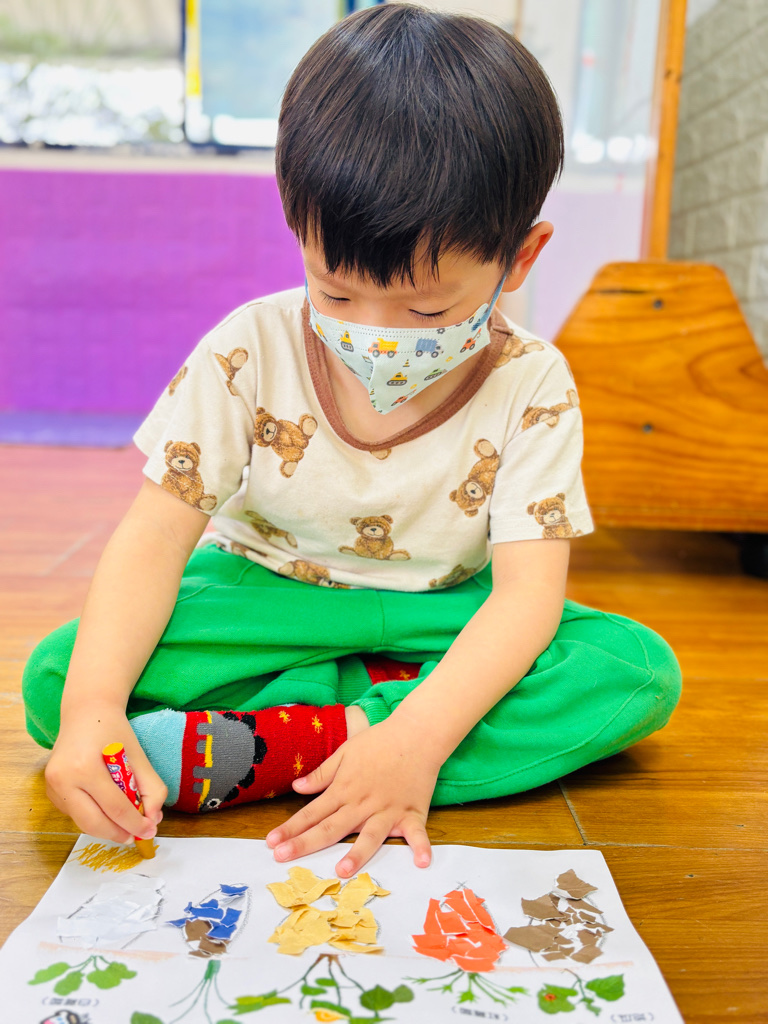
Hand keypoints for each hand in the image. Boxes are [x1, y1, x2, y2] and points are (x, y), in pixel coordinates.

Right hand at [45, 701, 165, 843]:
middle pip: (93, 822)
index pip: (114, 807)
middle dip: (118, 833)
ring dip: (106, 828)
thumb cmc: (114, 731)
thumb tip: (154, 819)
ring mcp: (52, 786)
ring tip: (126, 824)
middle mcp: (63, 779)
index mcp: (85, 767)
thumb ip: (151, 787)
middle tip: (137, 836)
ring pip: (82, 822)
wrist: (86, 712)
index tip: (149, 831)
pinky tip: (107, 809)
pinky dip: (93, 817)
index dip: (135, 824)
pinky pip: (74, 814)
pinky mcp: (50, 791)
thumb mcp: (138, 755)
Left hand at [265, 717, 440, 876]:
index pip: (312, 812)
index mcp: (344, 789)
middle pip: (331, 828)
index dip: (291, 828)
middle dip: (305, 844)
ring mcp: (388, 810)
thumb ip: (322, 773)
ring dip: (357, 854)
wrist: (416, 733)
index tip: (271, 843)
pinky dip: (421, 847)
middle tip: (282, 859)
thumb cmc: (379, 741)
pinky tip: (421, 862)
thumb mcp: (345, 752)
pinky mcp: (413, 812)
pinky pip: (417, 833)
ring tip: (341, 871)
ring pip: (370, 836)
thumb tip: (296, 787)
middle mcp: (363, 803)